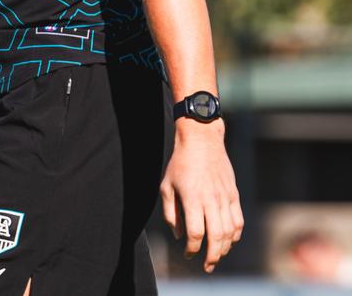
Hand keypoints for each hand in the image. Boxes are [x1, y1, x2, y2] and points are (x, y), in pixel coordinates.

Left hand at [159, 119, 243, 272]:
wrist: (201, 139)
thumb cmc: (180, 163)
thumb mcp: (166, 186)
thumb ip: (170, 213)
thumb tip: (178, 235)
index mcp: (192, 198)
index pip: (196, 233)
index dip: (192, 248)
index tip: (187, 253)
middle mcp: (211, 199)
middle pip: (216, 236)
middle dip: (212, 256)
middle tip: (206, 266)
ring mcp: (225, 197)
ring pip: (230, 231)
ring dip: (224, 249)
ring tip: (216, 256)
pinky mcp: (233, 193)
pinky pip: (238, 220)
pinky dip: (235, 235)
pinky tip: (228, 241)